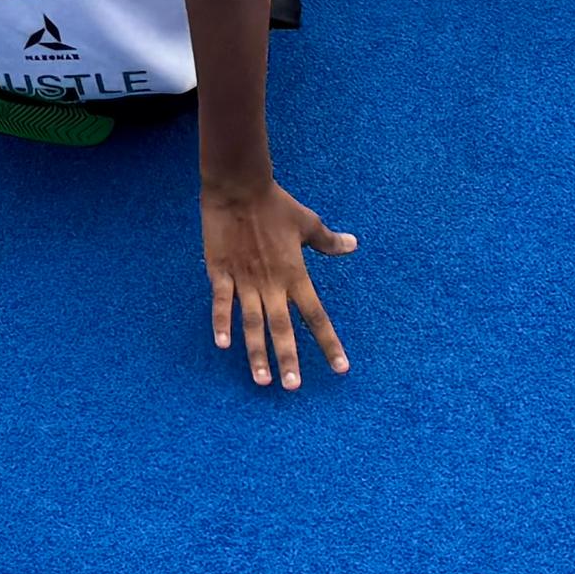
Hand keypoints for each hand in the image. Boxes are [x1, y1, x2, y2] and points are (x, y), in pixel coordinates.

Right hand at [203, 180, 354, 389]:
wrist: (239, 186)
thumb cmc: (275, 204)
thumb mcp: (308, 223)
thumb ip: (329, 241)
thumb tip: (353, 245)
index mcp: (296, 275)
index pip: (316, 316)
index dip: (329, 343)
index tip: (341, 368)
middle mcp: (272, 283)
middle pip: (283, 328)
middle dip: (289, 359)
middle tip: (294, 387)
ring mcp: (245, 279)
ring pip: (252, 323)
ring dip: (257, 352)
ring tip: (262, 380)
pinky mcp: (221, 272)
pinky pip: (221, 302)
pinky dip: (221, 322)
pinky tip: (222, 344)